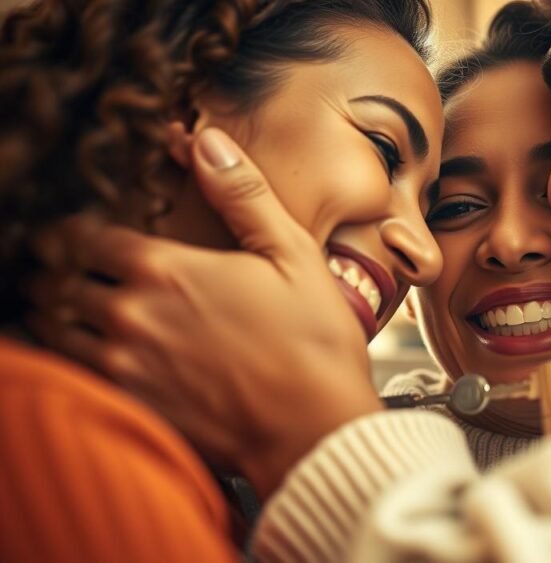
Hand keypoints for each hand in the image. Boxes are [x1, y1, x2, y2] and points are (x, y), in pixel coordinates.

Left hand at [25, 128, 382, 497]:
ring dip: (56, 314)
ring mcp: (125, 367)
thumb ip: (243, 195)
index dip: (80, 232)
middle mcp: (132, 316)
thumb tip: (207, 140)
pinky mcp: (130, 409)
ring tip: (67, 308)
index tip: (84, 235)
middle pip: (62, 282)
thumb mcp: (293, 254)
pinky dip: (64, 361)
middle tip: (67, 269)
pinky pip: (69, 377)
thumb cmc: (315, 342)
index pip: (87, 238)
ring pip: (55, 330)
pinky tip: (85, 356)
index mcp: (167, 270)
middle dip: (61, 271)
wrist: (316, 429)